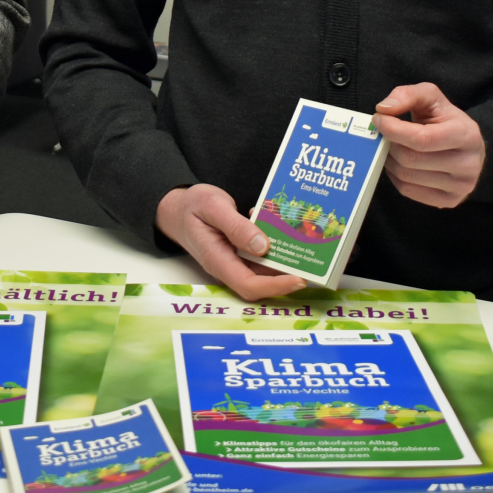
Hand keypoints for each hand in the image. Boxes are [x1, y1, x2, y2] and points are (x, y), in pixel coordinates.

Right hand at [155, 184, 307, 301]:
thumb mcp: (213, 207)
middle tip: (316, 265)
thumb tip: (262, 246)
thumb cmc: (191, 206)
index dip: (276, 286)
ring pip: (264, 270)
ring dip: (286, 261)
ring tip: (309, 247)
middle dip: (289, 277)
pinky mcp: (240, 253)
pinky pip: (261, 257)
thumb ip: (236, 226)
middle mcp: (228, 266)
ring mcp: (234, 261)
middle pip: (261, 282)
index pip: (249, 285)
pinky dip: (277, 247)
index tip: (299, 279)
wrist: (176, 207)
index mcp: (218, 260)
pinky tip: (288, 232)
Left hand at [373, 82, 485, 208]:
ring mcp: (461, 186)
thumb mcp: (431, 97)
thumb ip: (408, 95)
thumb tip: (383, 109)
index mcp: (467, 135)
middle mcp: (468, 164)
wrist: (467, 146)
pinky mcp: (450, 201)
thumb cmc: (446, 120)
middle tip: (384, 135)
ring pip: (406, 176)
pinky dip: (395, 176)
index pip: (422, 139)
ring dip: (390, 160)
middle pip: (411, 159)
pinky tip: (399, 163)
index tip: (379, 120)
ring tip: (391, 148)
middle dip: (390, 145)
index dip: (394, 130)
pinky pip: (408, 191)